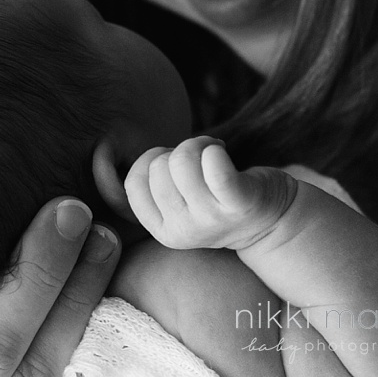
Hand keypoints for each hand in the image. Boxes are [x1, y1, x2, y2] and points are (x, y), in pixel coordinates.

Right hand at [123, 136, 298, 251]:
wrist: (275, 220)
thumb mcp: (177, 201)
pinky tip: (225, 154)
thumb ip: (148, 183)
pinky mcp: (238, 204)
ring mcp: (211, 220)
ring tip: (216, 157)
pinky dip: (216, 150)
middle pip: (159, 166)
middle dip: (181, 151)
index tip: (180, 168)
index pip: (134, 181)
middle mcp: (183, 231)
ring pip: (181, 160)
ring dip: (201, 144)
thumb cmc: (219, 199)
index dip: (155, 160)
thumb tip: (102, 155)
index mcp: (161, 231)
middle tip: (205, 163)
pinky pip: (214, 165)